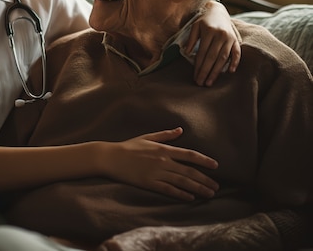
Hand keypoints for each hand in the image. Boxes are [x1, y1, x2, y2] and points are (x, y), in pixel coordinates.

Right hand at [104, 127, 218, 201]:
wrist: (112, 157)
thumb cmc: (129, 146)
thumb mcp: (148, 137)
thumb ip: (165, 135)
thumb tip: (180, 130)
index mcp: (163, 149)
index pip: (188, 154)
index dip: (204, 160)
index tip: (216, 166)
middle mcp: (163, 161)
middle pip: (189, 171)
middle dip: (204, 179)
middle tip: (216, 187)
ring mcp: (156, 173)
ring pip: (182, 181)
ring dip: (197, 188)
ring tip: (209, 194)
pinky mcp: (149, 183)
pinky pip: (168, 190)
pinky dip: (181, 194)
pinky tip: (190, 198)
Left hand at [185, 1, 240, 85]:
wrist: (218, 10)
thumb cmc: (203, 20)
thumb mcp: (195, 26)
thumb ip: (191, 38)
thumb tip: (186, 52)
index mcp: (208, 32)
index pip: (202, 53)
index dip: (198, 66)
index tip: (195, 76)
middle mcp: (220, 35)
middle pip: (212, 57)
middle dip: (206, 72)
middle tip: (201, 83)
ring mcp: (229, 38)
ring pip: (223, 58)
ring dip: (217, 71)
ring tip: (210, 82)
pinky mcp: (236, 39)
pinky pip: (237, 52)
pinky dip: (235, 62)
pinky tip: (230, 71)